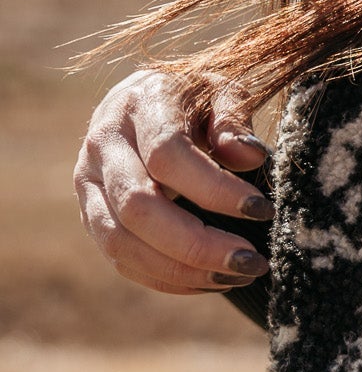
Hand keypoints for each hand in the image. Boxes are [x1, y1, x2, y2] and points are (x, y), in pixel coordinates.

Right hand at [74, 69, 272, 295]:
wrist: (144, 100)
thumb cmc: (194, 97)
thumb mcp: (221, 91)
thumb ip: (234, 120)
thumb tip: (249, 159)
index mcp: (139, 104)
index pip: (167, 155)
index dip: (214, 189)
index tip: (263, 209)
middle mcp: (102, 144)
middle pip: (137, 207)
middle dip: (197, 244)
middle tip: (252, 261)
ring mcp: (89, 182)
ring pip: (121, 241)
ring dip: (181, 270)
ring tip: (237, 276)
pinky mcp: (90, 214)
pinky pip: (119, 258)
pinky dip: (165, 278)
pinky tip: (209, 280)